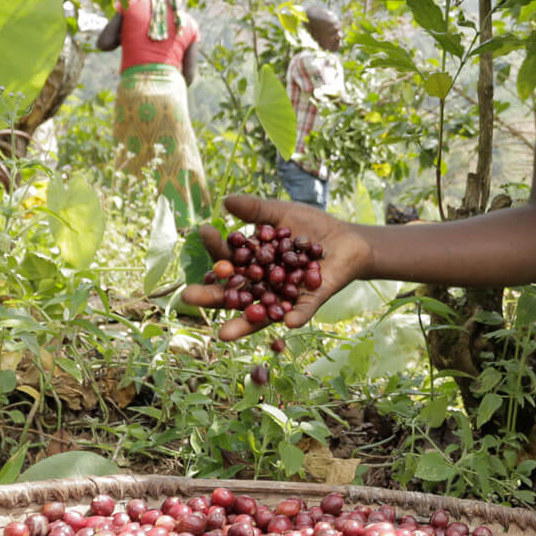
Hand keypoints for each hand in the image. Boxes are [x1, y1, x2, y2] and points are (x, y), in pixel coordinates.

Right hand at [179, 195, 371, 336]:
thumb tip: (225, 201)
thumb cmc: (310, 228)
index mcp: (253, 264)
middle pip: (235, 295)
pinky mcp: (310, 302)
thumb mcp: (281, 215)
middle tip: (187, 297)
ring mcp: (285, 297)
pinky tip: (286, 323)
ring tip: (223, 334)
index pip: (229, 260)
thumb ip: (256, 211)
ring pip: (261, 313)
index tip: (204, 231)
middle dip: (212, 297)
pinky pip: (302, 312)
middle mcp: (264, 286)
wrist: (347, 239)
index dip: (216, 248)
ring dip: (244, 324)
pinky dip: (295, 316)